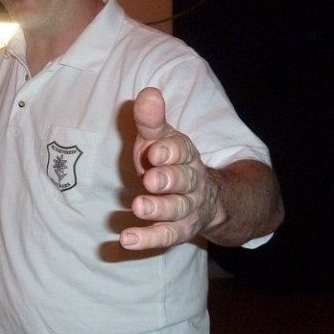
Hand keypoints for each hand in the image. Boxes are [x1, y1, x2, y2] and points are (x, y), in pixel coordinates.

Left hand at [120, 87, 221, 249]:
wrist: (206, 197)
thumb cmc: (170, 161)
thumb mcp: (160, 138)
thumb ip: (151, 120)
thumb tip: (148, 92)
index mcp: (185, 155)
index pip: (182, 150)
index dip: (170, 151)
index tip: (156, 150)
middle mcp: (191, 181)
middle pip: (183, 180)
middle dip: (168, 179)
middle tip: (151, 179)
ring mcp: (188, 207)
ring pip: (177, 209)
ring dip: (158, 209)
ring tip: (138, 207)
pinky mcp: (180, 229)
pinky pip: (167, 235)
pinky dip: (148, 239)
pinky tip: (127, 240)